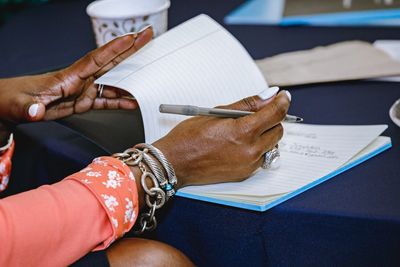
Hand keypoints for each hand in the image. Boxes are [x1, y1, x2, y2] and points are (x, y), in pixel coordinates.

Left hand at [0, 28, 152, 121]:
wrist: (12, 105)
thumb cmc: (14, 99)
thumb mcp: (19, 104)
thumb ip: (29, 108)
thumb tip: (36, 111)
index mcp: (68, 76)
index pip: (96, 59)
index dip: (115, 48)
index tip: (132, 38)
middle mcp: (80, 80)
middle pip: (111, 62)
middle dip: (130, 49)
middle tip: (147, 37)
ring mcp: (84, 90)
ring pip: (113, 81)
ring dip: (132, 77)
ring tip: (150, 73)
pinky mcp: (83, 101)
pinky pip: (106, 100)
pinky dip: (120, 101)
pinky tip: (132, 102)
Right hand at [153, 91, 289, 187]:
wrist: (175, 163)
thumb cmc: (189, 137)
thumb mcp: (218, 113)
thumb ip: (247, 104)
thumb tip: (269, 95)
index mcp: (243, 131)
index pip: (276, 113)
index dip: (282, 102)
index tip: (282, 96)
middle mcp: (250, 150)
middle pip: (278, 130)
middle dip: (272, 119)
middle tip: (259, 113)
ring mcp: (248, 164)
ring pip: (271, 145)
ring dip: (265, 135)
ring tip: (245, 130)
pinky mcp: (244, 174)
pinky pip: (260, 158)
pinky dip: (256, 148)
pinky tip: (239, 144)